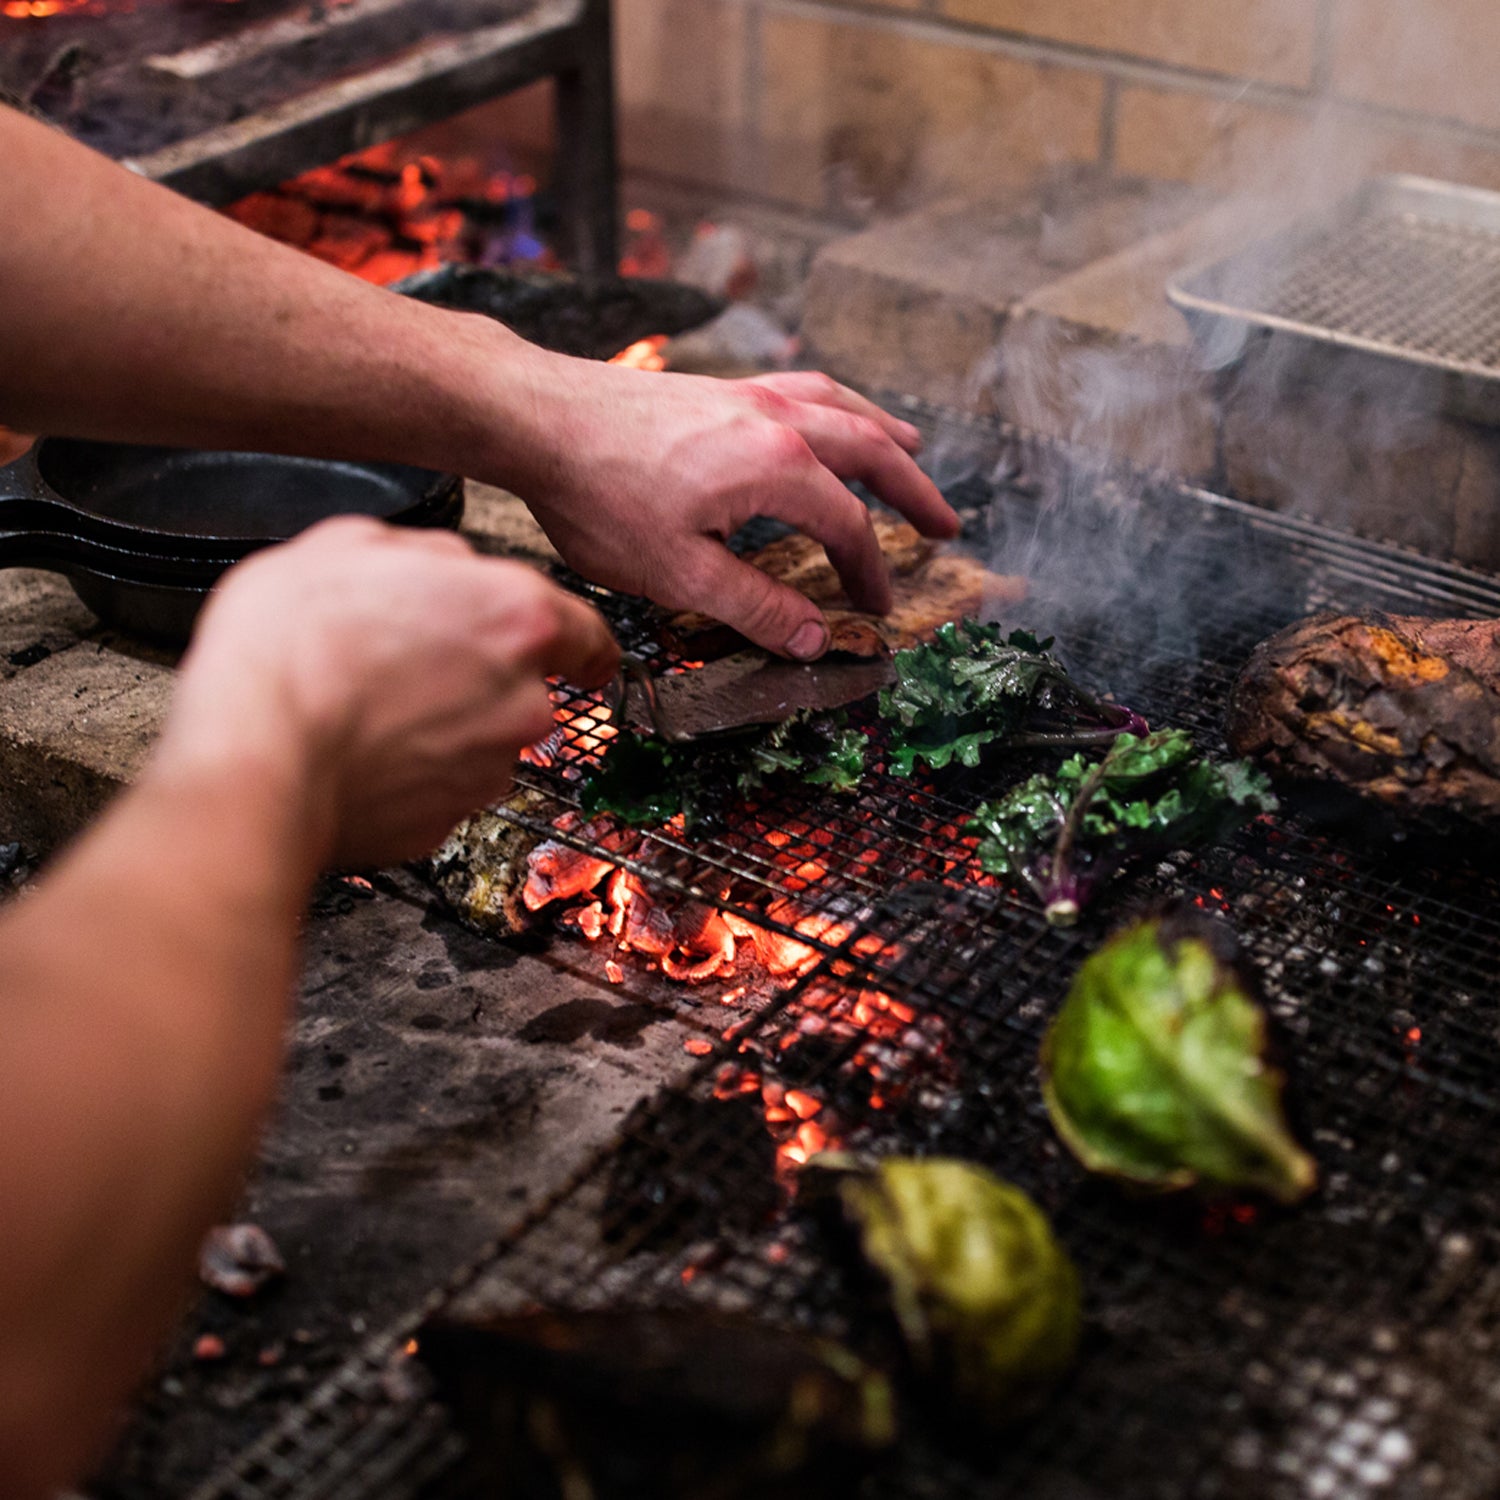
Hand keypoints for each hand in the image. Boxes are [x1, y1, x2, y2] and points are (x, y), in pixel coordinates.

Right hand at [155, 518, 617, 866]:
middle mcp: (520, 698)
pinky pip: (438, 788)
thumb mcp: (349, 545)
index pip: (587, 633)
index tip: (583, 656)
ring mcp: (488, 768)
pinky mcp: (448, 821)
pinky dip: (408, 774)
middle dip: (476, 676)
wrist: (253, 758)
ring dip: (439, 726)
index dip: (582, 644)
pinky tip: (356, 753)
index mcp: (515, 617)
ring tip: (362, 708)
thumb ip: (428, 554)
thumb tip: (448, 567)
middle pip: (523, 684)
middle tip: (403, 662)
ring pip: (481, 738)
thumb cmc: (290, 649)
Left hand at [499, 358, 959, 658]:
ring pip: (840, 407)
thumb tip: (814, 640)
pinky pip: (801, 388)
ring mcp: (746, 395)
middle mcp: (776, 420)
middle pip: (869, 451)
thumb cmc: (600, 494)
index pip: (847, 527)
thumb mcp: (680, 572)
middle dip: (914, 491)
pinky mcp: (716, 387)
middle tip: (946, 525)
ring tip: (913, 447)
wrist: (536, 418)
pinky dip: (835, 403)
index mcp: (778, 467)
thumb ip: (754, 607)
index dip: (868, 573)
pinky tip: (825, 413)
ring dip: (883, 432)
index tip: (874, 608)